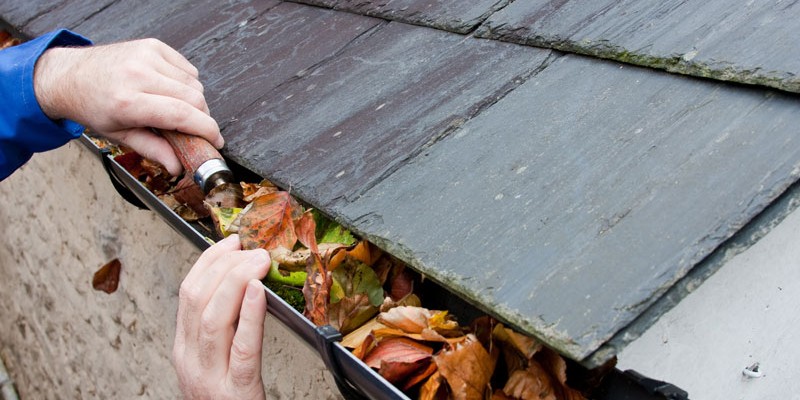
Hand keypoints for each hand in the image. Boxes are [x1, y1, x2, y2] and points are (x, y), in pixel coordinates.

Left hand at [33, 38, 222, 174]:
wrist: (71, 76)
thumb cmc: (93, 106)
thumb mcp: (119, 135)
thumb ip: (152, 150)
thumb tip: (178, 167)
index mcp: (127, 101)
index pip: (182, 115)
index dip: (206, 130)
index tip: (216, 141)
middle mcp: (138, 74)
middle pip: (194, 99)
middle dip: (202, 118)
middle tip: (195, 129)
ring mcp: (146, 56)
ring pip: (195, 84)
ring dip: (194, 101)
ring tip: (175, 108)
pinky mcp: (153, 45)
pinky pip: (187, 68)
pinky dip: (186, 83)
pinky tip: (170, 90)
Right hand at [173, 235, 269, 399]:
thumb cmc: (228, 399)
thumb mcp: (215, 361)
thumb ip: (223, 328)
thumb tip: (244, 285)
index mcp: (185, 350)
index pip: (188, 294)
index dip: (209, 261)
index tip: (230, 242)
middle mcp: (191, 360)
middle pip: (196, 300)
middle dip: (223, 265)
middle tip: (250, 249)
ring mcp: (210, 376)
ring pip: (213, 318)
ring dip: (237, 281)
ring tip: (258, 261)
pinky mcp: (236, 390)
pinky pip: (242, 348)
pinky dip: (250, 315)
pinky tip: (259, 293)